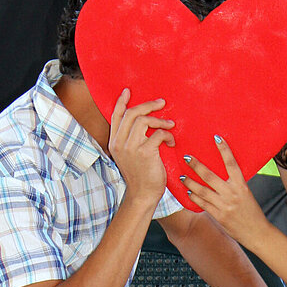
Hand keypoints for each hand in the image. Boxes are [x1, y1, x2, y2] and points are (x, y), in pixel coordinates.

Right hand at [108, 89, 174, 205]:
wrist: (142, 195)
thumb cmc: (141, 175)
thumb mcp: (131, 155)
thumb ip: (133, 140)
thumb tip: (146, 122)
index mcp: (115, 142)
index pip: (116, 116)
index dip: (121, 102)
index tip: (128, 91)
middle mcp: (119, 143)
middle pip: (132, 114)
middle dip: (148, 105)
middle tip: (162, 103)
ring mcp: (130, 148)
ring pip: (144, 120)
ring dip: (160, 121)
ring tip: (170, 125)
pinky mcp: (144, 153)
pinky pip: (157, 134)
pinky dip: (167, 135)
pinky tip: (171, 142)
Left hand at [181, 135, 266, 242]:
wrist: (257, 232)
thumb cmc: (252, 211)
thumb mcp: (246, 193)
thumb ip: (234, 184)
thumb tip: (221, 173)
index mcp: (241, 185)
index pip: (231, 163)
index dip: (224, 149)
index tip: (217, 137)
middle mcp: (232, 193)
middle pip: (210, 176)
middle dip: (196, 165)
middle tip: (187, 157)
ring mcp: (224, 205)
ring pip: (202, 190)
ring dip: (190, 182)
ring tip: (182, 176)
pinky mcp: (218, 216)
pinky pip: (202, 204)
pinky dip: (194, 197)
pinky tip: (188, 191)